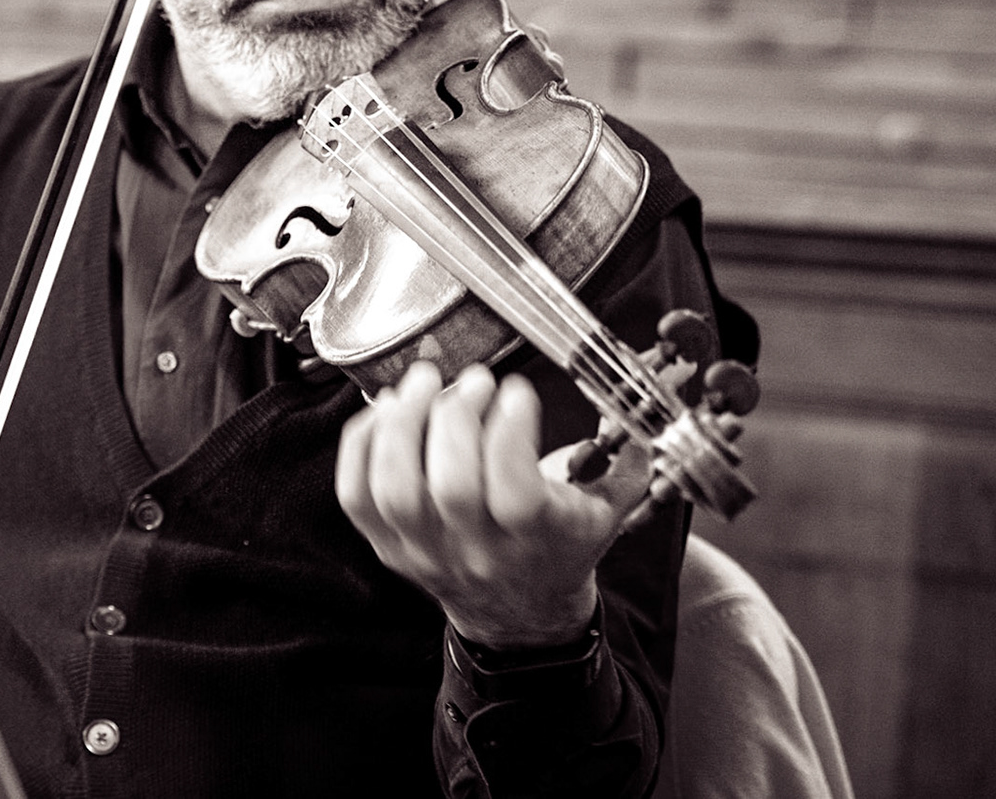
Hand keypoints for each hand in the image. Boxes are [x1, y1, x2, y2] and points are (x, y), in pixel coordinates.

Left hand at [335, 360, 651, 650]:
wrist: (521, 614)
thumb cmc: (559, 547)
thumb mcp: (608, 509)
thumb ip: (627, 458)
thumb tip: (640, 408)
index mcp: (535, 540)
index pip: (514, 492)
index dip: (510, 433)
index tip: (518, 392)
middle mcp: (475, 550)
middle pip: (449, 486)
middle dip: (456, 416)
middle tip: (472, 379)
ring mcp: (424, 551)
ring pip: (394, 489)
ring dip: (402, 423)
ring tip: (422, 382)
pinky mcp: (388, 545)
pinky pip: (356, 496)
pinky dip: (361, 444)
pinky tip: (386, 410)